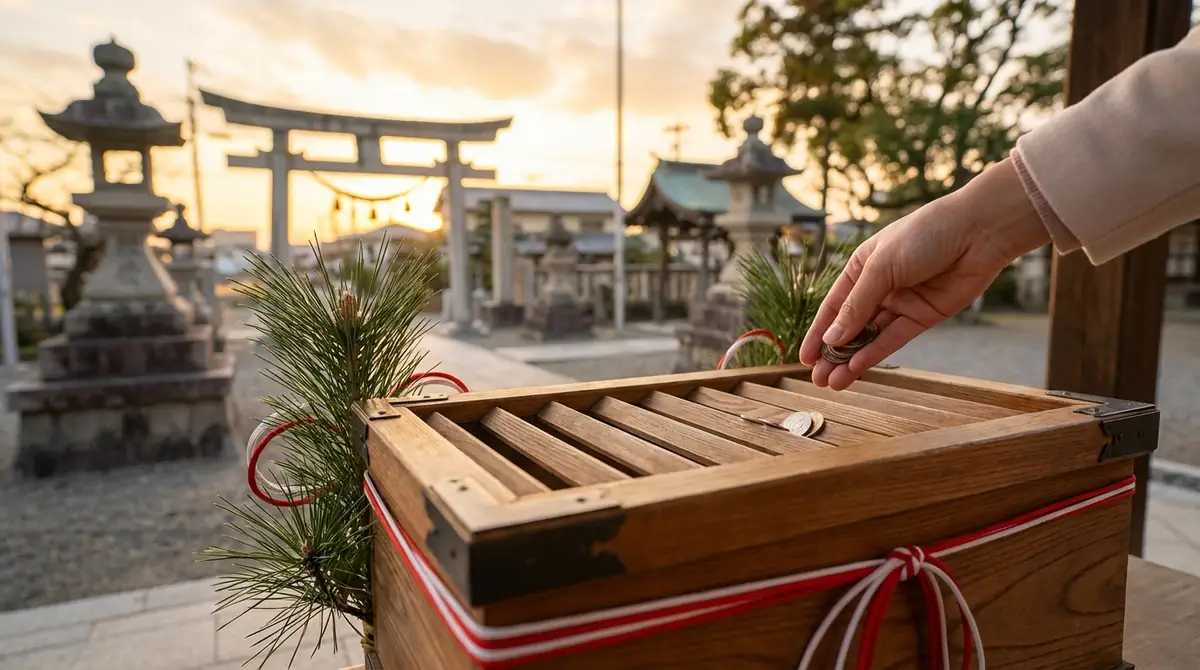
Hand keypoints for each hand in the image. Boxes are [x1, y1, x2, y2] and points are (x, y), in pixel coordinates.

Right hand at [798, 158, 1051, 389]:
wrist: (978, 232)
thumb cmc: (925, 235)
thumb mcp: (882, 267)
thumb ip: (857, 306)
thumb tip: (832, 338)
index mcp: (862, 267)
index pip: (833, 306)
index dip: (818, 333)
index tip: (804, 358)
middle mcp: (879, 287)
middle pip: (850, 326)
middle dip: (833, 353)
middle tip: (816, 379)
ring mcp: (901, 303)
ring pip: (870, 337)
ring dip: (851, 359)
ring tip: (832, 382)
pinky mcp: (923, 317)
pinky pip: (894, 339)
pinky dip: (875, 353)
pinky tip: (857, 368)